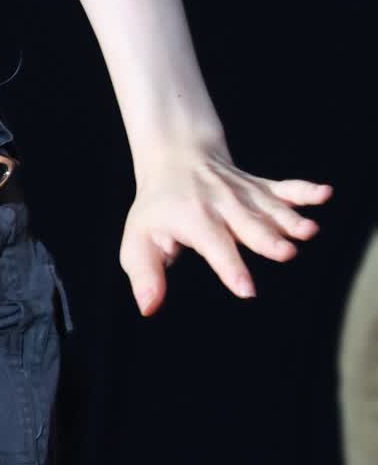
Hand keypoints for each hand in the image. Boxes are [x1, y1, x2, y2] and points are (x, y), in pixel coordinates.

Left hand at [122, 137, 333, 314]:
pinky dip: (305, 191)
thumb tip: (148, 308)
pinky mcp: (259, 187)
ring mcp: (243, 194)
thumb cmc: (157, 209)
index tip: (247, 290)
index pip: (214, 247)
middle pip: (248, 225)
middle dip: (267, 240)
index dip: (230, 268)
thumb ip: (145, 274)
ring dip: (290, 219)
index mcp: (194, 220)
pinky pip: (284, 188)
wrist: (175, 156)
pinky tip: (325, 193)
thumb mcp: (138, 240)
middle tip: (286, 253)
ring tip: (309, 231)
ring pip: (269, 209)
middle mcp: (221, 205)